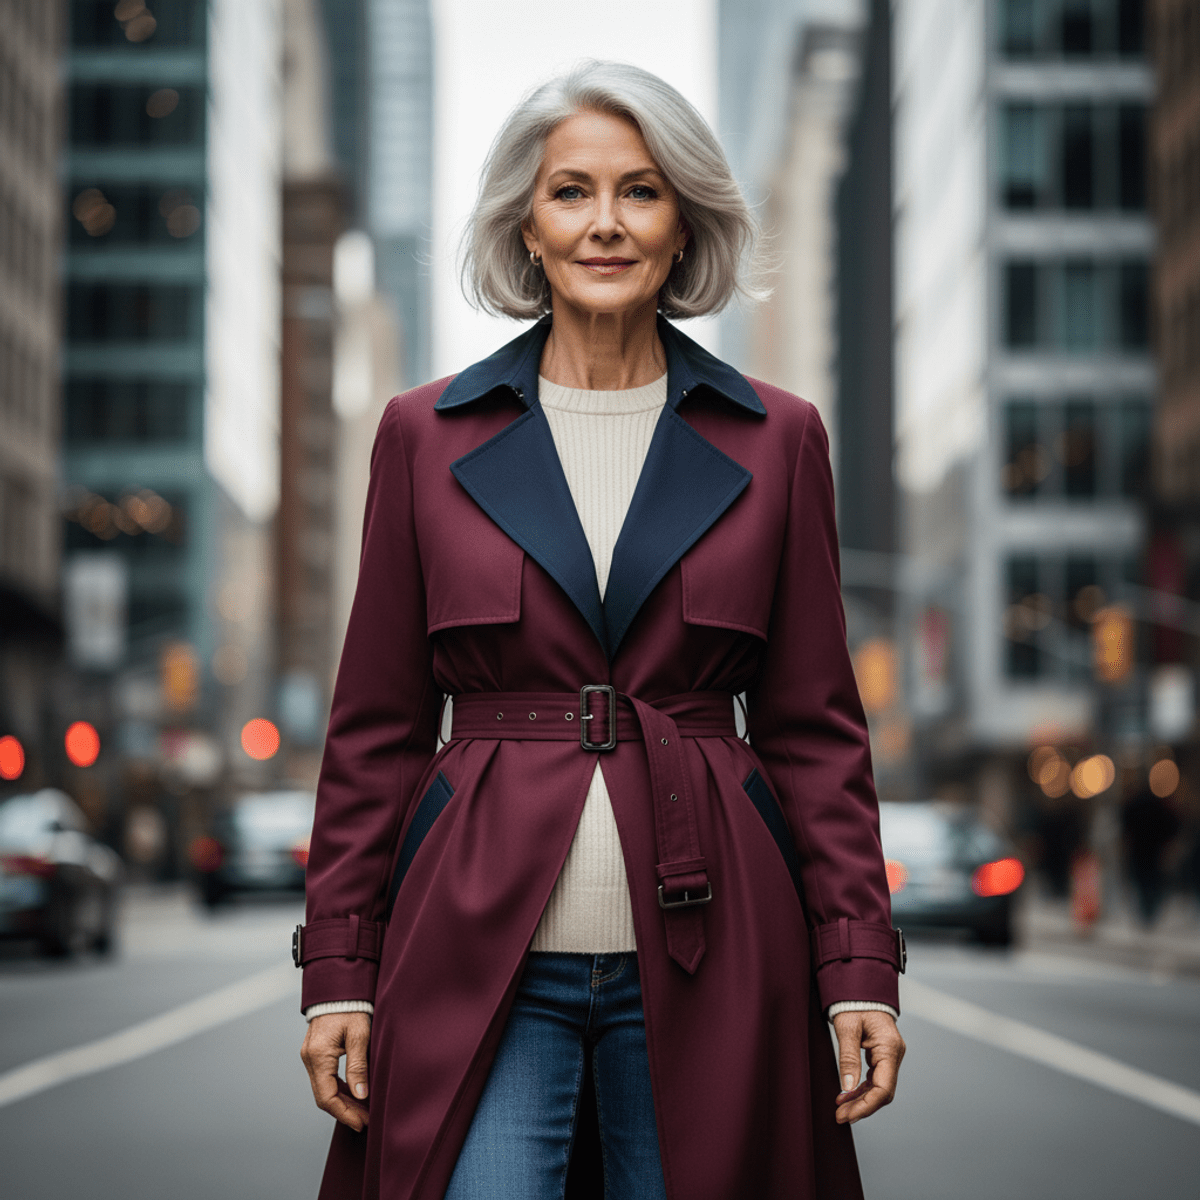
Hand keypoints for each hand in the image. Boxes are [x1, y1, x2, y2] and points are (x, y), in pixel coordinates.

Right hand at [301, 1012, 371, 1130]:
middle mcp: (309, 1058)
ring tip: (363, 1110)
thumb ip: (359, 1066)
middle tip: (365, 1120)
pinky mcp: (315, 1052)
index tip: (361, 1122)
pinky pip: (324, 1077)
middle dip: (344, 1111)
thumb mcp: (360, 1035)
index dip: (344, 1113)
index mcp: (319, 1056)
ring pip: (323, 1088)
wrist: (340, 986)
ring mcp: (310, 1056)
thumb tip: (361, 1095)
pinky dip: (338, 1088)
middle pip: (324, 1096)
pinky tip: (354, 1093)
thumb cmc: (351, 1007)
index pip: (327, 1097)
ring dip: (342, 1101)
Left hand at [832, 1010, 904, 1124]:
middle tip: (840, 1116)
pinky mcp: (882, 1055)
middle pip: (882, 1092)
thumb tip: (847, 1088)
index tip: (847, 1115)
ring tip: (841, 1109)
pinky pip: (875, 1078)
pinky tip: (847, 1095)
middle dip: (862, 1106)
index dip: (866, 1105)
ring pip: (879, 1087)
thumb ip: (848, 1057)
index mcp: (889, 1048)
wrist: (860, 986)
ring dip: (861, 1100)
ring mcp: (890, 1055)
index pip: (883, 1088)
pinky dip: (862, 1089)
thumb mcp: (847, 1027)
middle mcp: (894, 1054)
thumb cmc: (854, 1002)